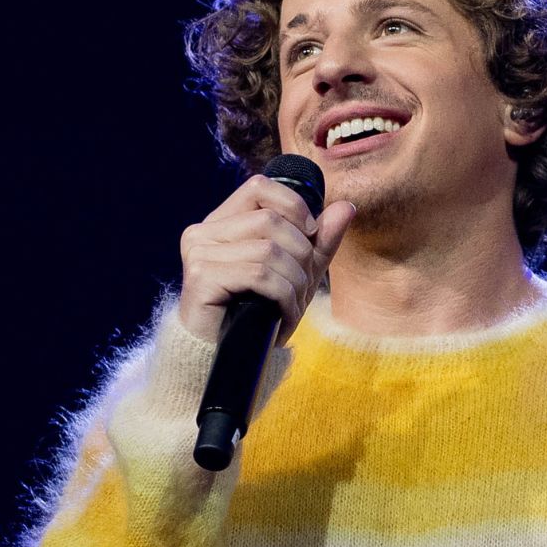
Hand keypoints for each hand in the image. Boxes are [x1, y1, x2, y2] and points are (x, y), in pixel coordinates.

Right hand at [177, 172, 355, 345]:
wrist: (228, 359)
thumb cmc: (258, 315)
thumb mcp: (296, 274)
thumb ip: (319, 241)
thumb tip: (348, 206)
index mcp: (221, 223)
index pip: (259, 187)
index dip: (293, 206)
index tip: (309, 236)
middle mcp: (204, 232)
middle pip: (270, 220)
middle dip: (300, 256)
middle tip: (301, 288)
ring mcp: (199, 253)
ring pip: (269, 249)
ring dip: (293, 283)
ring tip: (291, 307)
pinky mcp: (202, 277)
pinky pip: (259, 275)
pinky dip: (282, 297)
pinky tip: (280, 317)